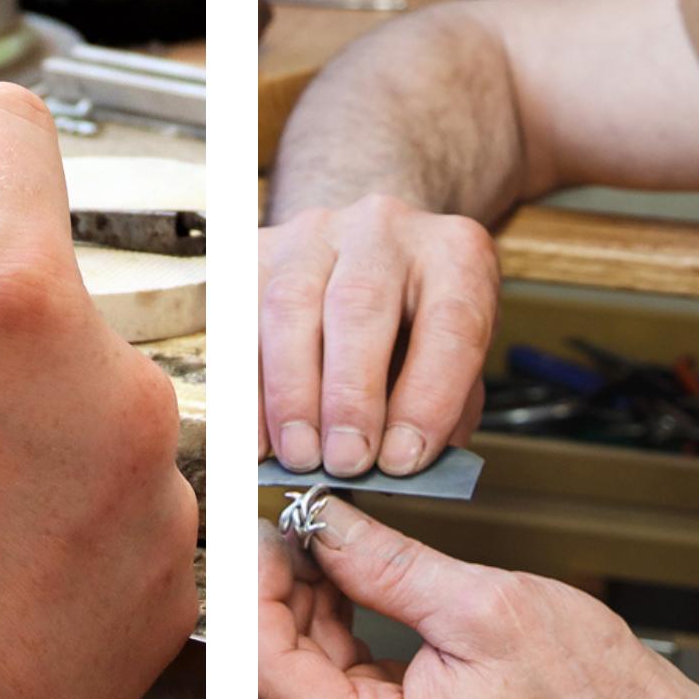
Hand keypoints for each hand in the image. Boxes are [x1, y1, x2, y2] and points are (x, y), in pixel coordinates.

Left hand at [258, 497, 698, 698]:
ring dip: (308, 600)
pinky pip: (339, 678)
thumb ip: (386, 563)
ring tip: (329, 537)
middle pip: (280, 673)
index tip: (263, 535)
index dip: (256, 596)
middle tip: (298, 521)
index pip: (270, 675)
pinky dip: (337, 623)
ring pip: (305, 671)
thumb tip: (324, 523)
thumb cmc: (585, 695)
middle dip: (283, 589)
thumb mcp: (481, 604)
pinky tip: (349, 574)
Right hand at [261, 195, 496, 477]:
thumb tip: (397, 468)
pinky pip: (241, 319)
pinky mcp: (261, 251)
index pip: (451, 322)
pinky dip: (245, 387)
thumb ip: (440, 412)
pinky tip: (255, 436)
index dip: (427, 396)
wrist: (376, 251)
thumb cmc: (420, 320)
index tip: (403, 460)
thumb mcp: (456, 362)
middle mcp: (385, 230)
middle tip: (344, 461)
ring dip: (291, 394)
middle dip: (349, 395)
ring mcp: (316, 234)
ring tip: (299, 456)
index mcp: (455, 254)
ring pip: (291, 306)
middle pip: (361, 304)